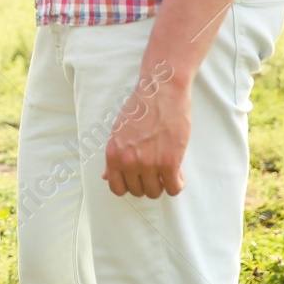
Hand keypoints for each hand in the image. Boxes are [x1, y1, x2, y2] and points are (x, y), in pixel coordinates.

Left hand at [103, 70, 190, 198]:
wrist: (162, 92)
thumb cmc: (141, 107)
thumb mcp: (118, 130)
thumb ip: (114, 156)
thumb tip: (106, 175)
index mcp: (113, 153)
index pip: (116, 187)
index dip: (129, 186)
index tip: (138, 179)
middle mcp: (128, 161)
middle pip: (138, 191)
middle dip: (147, 183)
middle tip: (155, 171)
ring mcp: (149, 163)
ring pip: (156, 192)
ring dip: (162, 184)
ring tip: (166, 170)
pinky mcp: (169, 163)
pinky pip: (174, 188)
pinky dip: (177, 183)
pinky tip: (177, 172)